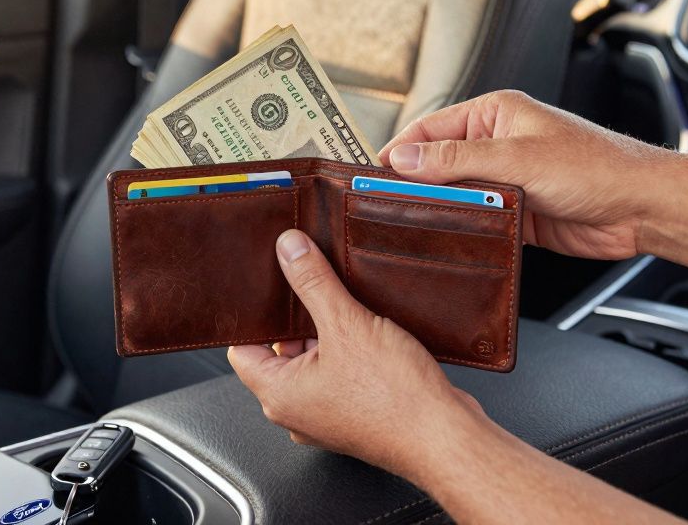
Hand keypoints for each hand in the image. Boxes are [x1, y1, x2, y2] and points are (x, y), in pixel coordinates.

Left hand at [227, 229, 492, 480]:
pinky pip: (340, 374)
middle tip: (315, 287)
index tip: (269, 287)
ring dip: (329, 334)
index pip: (243, 348)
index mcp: (279, 395)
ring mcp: (327, 415)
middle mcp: (297, 411)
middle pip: (280, 352)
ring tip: (349, 308)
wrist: (444, 436)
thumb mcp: (346, 324)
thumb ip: (313, 282)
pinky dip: (350, 351)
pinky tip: (370, 330)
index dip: (255, 315)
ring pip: (314, 362)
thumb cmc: (396, 399)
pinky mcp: (356, 415)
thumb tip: (289, 250)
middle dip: (298, 319)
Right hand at [379, 90, 668, 259]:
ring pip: (455, 195)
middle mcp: (497, 144)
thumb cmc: (596, 166)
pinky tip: (448, 241)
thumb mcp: (518, 157)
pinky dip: (462, 230)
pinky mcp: (515, 213)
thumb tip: (404, 157)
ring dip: (441, 209)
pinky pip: (476, 220)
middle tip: (385, 206)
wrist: (642, 208)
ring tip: (413, 225)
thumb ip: (456, 160)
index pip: (430, 129)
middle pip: (438, 164)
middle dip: (415, 184)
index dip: (400, 151)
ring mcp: (505, 179)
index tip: (373, 175)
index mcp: (495, 114)